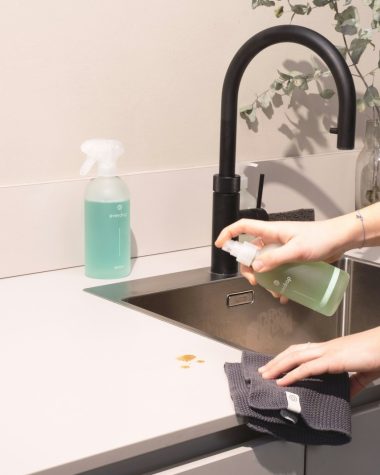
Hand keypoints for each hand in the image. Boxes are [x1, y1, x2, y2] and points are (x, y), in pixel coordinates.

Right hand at [215, 218, 350, 287]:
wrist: (341, 240)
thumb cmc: (322, 237)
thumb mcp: (297, 250)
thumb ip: (276, 258)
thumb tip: (256, 267)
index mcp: (272, 231)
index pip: (243, 227)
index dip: (229, 234)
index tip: (220, 245)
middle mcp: (274, 239)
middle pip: (251, 252)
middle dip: (249, 268)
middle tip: (254, 280)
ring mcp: (282, 249)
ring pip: (264, 264)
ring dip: (265, 279)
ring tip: (274, 290)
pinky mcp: (291, 258)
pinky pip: (278, 270)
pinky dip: (278, 282)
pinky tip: (284, 291)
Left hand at [258, 327, 379, 397]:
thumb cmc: (378, 354)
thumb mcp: (362, 371)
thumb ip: (353, 382)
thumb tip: (347, 393)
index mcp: (330, 349)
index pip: (302, 350)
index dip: (286, 357)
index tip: (275, 365)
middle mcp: (325, 348)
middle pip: (293, 352)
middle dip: (276, 361)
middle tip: (262, 371)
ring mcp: (327, 352)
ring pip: (295, 357)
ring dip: (277, 367)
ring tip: (266, 376)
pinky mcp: (333, 360)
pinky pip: (307, 368)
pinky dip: (292, 374)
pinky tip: (282, 381)